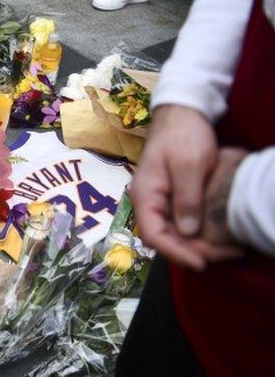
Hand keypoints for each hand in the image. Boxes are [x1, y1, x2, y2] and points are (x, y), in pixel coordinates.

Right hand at [131, 105, 240, 269]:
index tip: (202, 262)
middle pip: (165, 238)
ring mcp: (160, 201)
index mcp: (145, 195)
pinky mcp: (172, 198)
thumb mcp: (189, 164)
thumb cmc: (182, 135)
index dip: (176, 252)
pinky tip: (221, 235)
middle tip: (228, 255)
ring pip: (175, 233)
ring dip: (200, 245)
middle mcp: (148, 202)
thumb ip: (187, 198)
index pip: (153, 235)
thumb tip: (189, 232)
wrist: (181, 114)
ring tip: (231, 249)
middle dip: (194, 251)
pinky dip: (200, 233)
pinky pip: (182, 223)